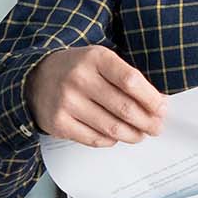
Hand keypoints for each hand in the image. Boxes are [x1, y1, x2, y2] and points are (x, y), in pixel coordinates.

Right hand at [26, 45, 165, 146]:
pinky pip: (95, 139)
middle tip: (156, 127)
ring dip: (133, 135)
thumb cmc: (76, 70)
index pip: (131, 81)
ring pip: (112, 128)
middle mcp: (79, 78)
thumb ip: (126, 78)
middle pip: (124, 108)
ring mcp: (67, 102)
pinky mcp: (59, 123)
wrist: (35, 78)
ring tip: (140, 134)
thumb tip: (158, 104)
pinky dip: (111, 140)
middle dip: (147, 122)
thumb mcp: (100, 61)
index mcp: (95, 57)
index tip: (162, 109)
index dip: (151, 99)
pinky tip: (115, 136)